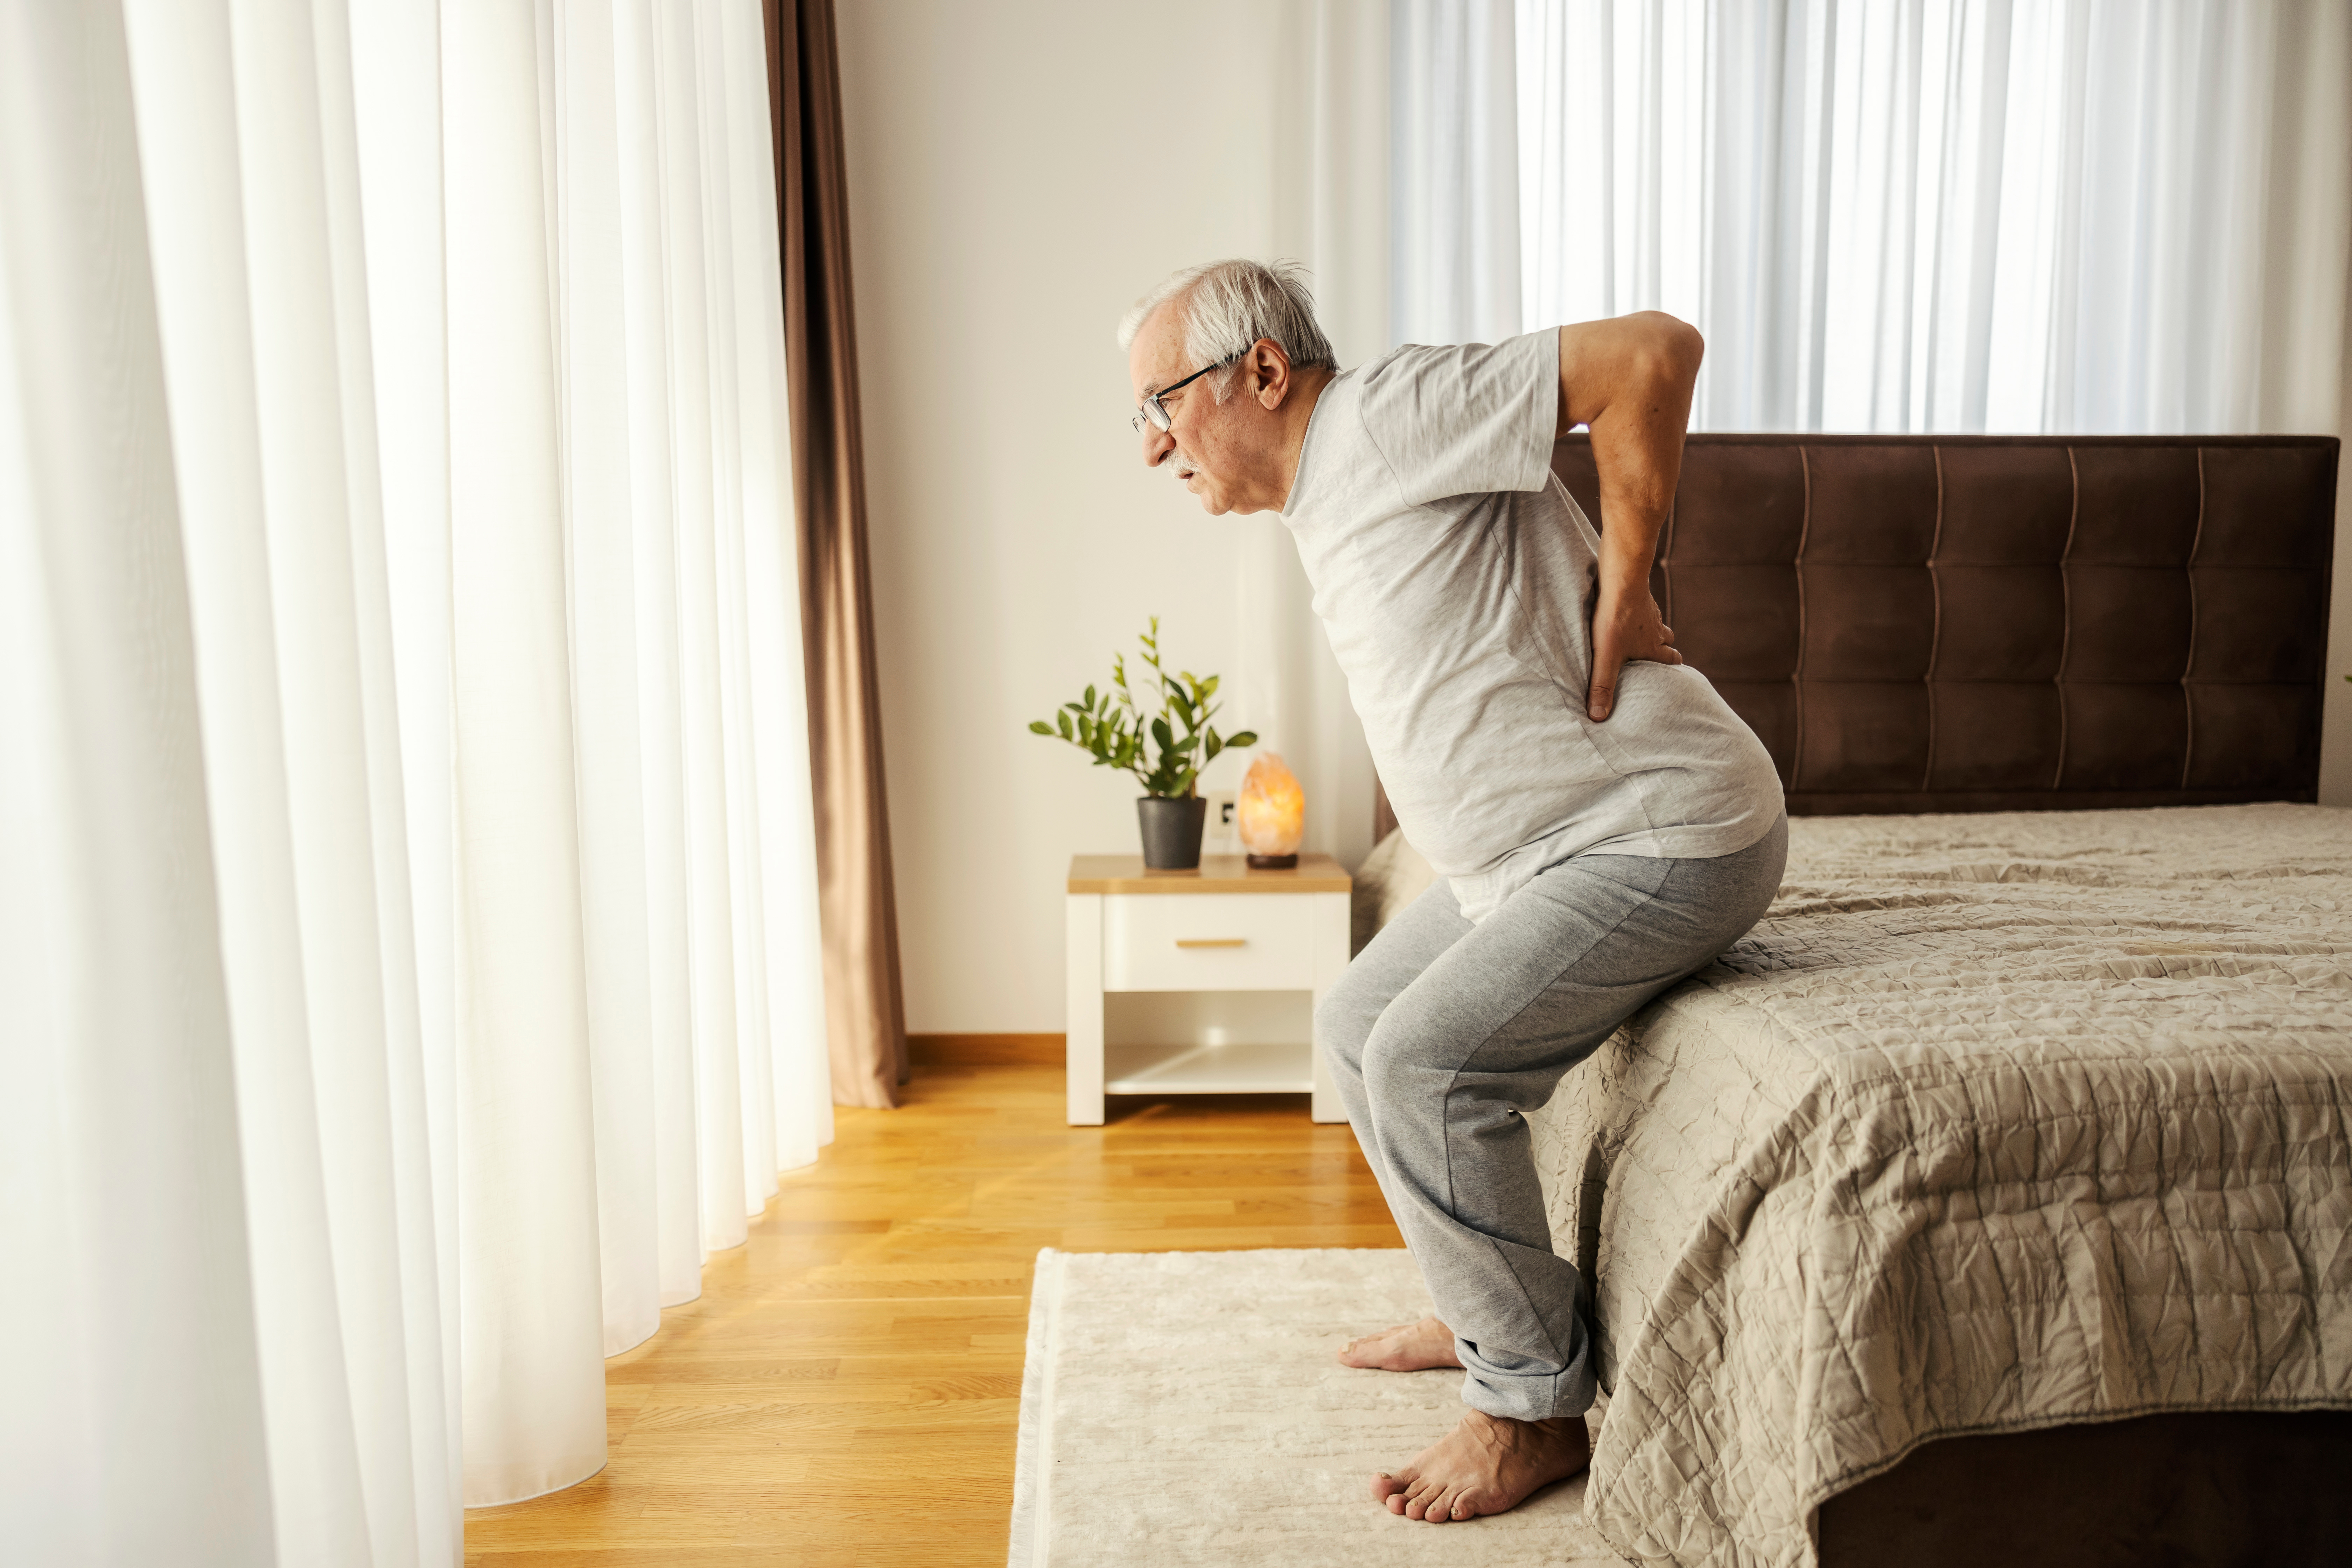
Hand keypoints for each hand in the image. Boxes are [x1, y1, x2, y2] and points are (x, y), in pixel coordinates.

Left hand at [1588, 576, 1680, 721]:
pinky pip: (1646, 609)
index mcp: (1654, 648)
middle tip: (1654, 659)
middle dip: (1664, 652)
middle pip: (1669, 643)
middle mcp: (1657, 631)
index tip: (1668, 678)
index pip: (1673, 662)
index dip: (1672, 671)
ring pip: (1658, 626)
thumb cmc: (1614, 620)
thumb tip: (1598, 717)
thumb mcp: (1605, 658)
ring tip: (1638, 639)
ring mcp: (1651, 612)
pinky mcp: (1640, 597)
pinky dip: (1640, 615)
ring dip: (1652, 633)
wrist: (1621, 580)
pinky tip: (1626, 616)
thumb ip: (1602, 687)